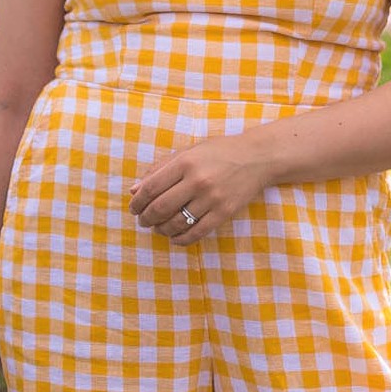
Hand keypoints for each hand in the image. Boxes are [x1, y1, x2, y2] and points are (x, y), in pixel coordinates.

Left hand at [128, 132, 271, 244]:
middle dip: (146, 219)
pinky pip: (197, 233)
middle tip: (143, 221)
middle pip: (161, 208)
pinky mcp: (224, 213)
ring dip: (162, 230)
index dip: (138, 202)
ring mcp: (212, 198)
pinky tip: (175, 238)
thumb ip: (160, 169)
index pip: (151, 188)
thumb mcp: (188, 152)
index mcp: (185, 163)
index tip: (134, 208)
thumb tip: (134, 190)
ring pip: (177, 223)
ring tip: (158, 228)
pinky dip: (181, 239)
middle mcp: (197, 181)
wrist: (257, 157)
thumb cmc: (218, 152)